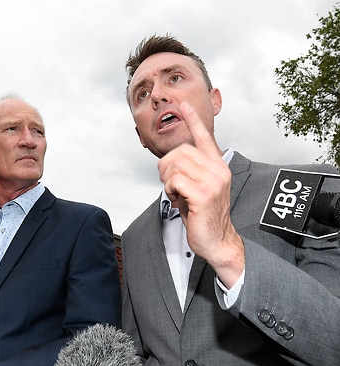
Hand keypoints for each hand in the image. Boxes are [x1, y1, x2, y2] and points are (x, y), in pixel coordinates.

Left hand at [157, 101, 244, 287]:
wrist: (216, 240)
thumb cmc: (204, 215)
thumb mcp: (198, 188)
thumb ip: (190, 171)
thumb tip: (170, 162)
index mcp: (217, 166)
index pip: (205, 138)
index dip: (193, 121)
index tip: (184, 106)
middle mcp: (218, 170)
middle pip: (180, 152)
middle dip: (166, 167)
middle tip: (169, 184)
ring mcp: (213, 181)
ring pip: (176, 165)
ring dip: (168, 180)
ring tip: (175, 193)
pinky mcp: (204, 194)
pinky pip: (175, 180)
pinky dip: (170, 189)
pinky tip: (177, 199)